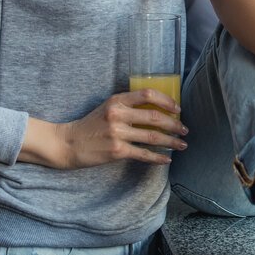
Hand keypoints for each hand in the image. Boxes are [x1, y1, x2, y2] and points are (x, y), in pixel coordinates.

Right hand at [20, 89, 187, 168]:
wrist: (68, 143)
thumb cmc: (91, 125)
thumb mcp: (107, 108)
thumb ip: (128, 106)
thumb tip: (157, 110)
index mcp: (117, 100)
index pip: (148, 95)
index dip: (167, 100)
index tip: (178, 108)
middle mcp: (118, 114)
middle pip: (155, 117)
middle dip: (174, 124)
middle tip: (185, 129)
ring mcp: (117, 133)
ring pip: (153, 137)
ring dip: (171, 141)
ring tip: (182, 144)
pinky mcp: (117, 151)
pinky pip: (144, 154)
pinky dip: (158, 157)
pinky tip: (167, 159)